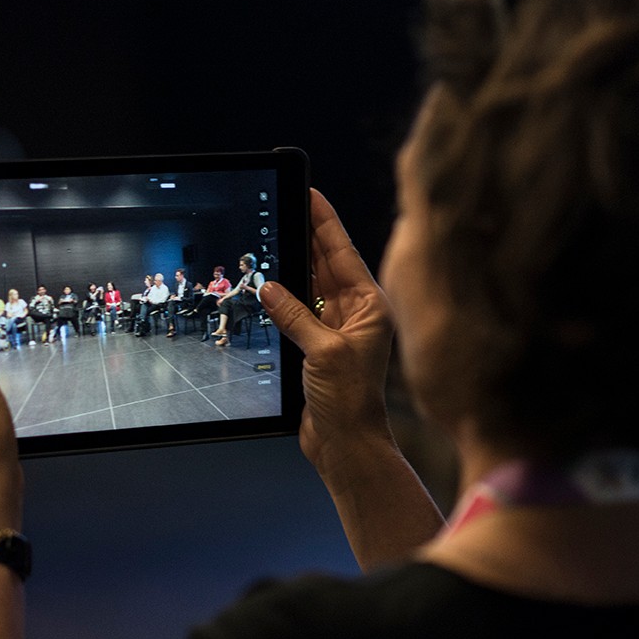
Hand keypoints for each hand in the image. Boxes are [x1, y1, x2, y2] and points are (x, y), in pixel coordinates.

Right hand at [260, 189, 394, 471]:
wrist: (346, 444)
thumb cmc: (350, 402)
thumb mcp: (323, 351)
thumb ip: (296, 315)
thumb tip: (270, 286)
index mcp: (369, 307)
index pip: (342, 253)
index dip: (325, 222)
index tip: (311, 194)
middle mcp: (356, 314)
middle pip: (327, 264)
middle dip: (307, 236)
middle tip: (288, 205)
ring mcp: (336, 330)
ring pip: (311, 287)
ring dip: (294, 266)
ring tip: (275, 236)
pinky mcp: (318, 348)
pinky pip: (299, 312)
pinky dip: (284, 298)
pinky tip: (269, 285)